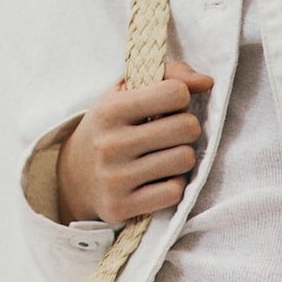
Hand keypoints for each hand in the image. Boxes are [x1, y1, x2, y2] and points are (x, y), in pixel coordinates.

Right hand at [54, 63, 214, 223]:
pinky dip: (174, 185)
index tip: (168, 106)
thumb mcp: (128, 92)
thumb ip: (170, 75)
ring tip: (165, 155)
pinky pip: (174, 192)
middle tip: (171, 133)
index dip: (181, 97)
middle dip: (187, 128)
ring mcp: (115, 178)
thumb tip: (207, 82)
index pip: (176, 92)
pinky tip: (159, 179)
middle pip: (187, 127)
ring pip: (185, 160)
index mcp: (111, 110)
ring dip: (182, 157)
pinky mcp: (121, 206)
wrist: (74, 176)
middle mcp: (110, 144)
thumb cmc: (113, 126)